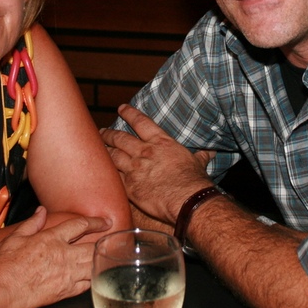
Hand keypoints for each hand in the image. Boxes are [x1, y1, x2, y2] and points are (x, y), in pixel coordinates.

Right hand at [0, 206, 109, 307]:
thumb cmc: (4, 265)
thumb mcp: (15, 237)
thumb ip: (32, 223)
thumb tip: (41, 211)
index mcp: (52, 239)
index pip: (80, 225)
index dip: (95, 222)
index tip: (105, 221)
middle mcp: (63, 256)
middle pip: (92, 246)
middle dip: (105, 242)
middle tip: (113, 239)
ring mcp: (66, 276)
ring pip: (92, 266)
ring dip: (100, 260)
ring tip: (106, 257)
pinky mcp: (64, 292)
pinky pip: (85, 285)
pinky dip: (91, 279)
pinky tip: (92, 276)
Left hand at [100, 104, 215, 224]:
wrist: (186, 199)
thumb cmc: (194, 181)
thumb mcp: (198, 164)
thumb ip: (200, 157)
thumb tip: (210, 153)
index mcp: (161, 143)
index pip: (141, 122)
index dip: (129, 113)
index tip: (121, 108)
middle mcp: (145, 152)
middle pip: (120, 138)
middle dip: (109, 133)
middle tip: (101, 131)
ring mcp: (135, 169)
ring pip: (112, 155)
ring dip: (103, 150)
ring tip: (97, 147)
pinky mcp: (129, 187)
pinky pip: (112, 176)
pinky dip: (104, 172)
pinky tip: (98, 170)